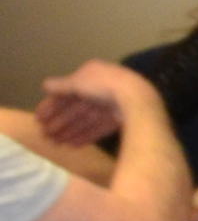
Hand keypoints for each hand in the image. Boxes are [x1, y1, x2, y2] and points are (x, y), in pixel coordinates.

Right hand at [35, 61, 156, 150]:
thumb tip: (45, 85)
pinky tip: (72, 146)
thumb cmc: (102, 86)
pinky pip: (99, 128)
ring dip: (70, 131)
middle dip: (60, 122)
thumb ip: (61, 86)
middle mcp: (102, 89)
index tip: (38, 119)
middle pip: (76, 108)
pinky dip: (85, 136)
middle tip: (45, 135)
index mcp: (92, 75)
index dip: (52, 105)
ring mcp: (113, 105)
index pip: (67, 92)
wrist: (136, 99)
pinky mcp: (120, 119)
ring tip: (55, 143)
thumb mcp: (77, 82)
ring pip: (86, 120)